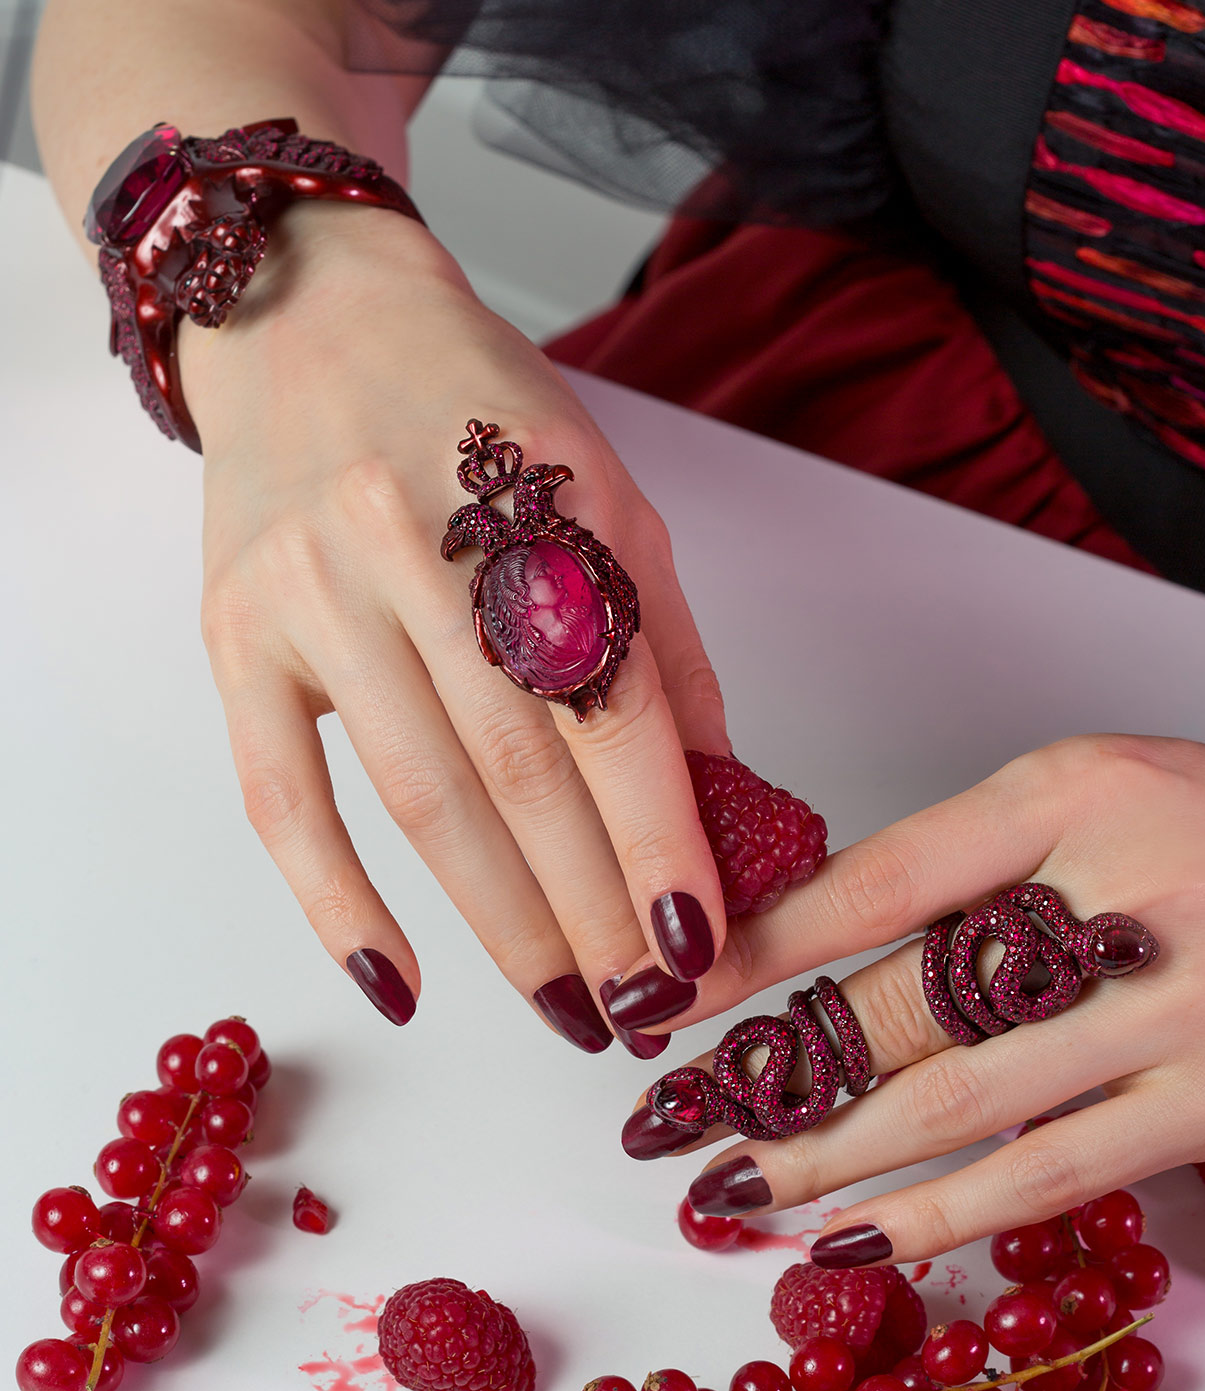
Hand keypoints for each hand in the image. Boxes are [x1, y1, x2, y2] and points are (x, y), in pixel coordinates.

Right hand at [183, 202, 727, 1042]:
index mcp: (533, 501)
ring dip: (501, 926)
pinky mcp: (237, 638)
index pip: (612, 703)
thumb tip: (717, 803)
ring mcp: (314, 593)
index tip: (698, 945)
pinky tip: (398, 983)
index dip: (660, 837)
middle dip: (592, 909)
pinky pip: (282, 796)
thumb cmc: (476, 416)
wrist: (308, 316)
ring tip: (565, 1010)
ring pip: (421, 797)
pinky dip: (336, 902)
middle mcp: (415, 542)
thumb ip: (665, 646)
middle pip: (520, 769)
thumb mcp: (606, 495)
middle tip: (641, 1008)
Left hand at [627, 736, 1204, 1260]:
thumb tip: (827, 955)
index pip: (880, 876)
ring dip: (826, 1159)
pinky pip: (1049, 1175)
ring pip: (958, 1099)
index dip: (761, 946)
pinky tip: (852, 1238)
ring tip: (729, 1197)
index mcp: (1080, 790)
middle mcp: (1123, 886)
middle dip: (773, 1075)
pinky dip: (939, 1215)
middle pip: (905, 997)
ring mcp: (1179, 1003)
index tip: (675, 998)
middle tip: (672, 1124)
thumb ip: (991, 868)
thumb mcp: (1123, 800)